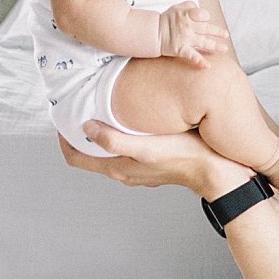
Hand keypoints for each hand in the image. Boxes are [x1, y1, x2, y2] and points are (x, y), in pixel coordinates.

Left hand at [63, 123, 243, 195]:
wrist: (216, 171)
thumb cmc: (183, 157)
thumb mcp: (146, 147)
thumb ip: (114, 139)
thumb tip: (86, 127)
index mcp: (117, 168)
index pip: (76, 158)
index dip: (63, 140)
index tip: (61, 118)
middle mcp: (124, 171)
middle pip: (89, 154)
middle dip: (80, 133)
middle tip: (79, 107)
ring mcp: (139, 169)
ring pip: (108, 151)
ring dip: (101, 134)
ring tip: (102, 109)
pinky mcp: (153, 163)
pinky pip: (126, 149)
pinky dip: (119, 135)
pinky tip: (130, 118)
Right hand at [158, 3, 229, 65]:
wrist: (152, 33)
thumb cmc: (166, 19)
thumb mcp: (177, 7)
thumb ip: (190, 6)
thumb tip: (199, 7)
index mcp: (187, 15)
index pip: (203, 15)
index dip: (206, 17)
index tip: (207, 20)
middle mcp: (187, 26)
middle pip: (207, 28)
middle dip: (218, 32)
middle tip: (226, 35)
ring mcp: (185, 38)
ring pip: (204, 42)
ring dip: (215, 46)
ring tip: (224, 49)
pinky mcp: (180, 49)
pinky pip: (192, 55)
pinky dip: (199, 61)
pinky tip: (207, 66)